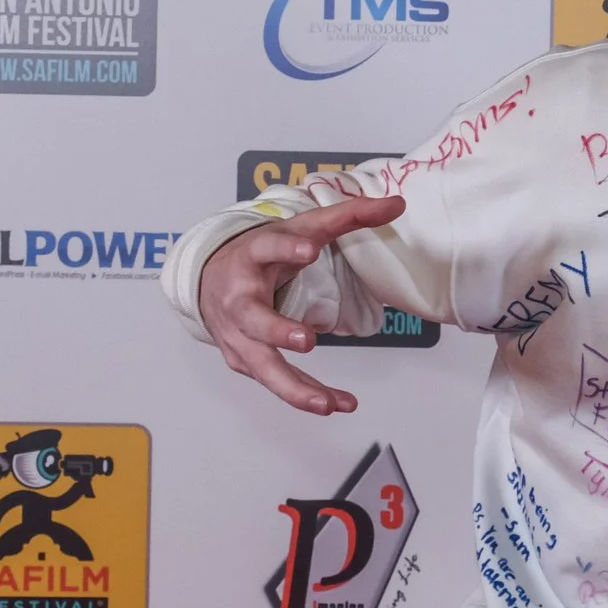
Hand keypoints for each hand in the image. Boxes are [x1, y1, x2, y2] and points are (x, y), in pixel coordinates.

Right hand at [198, 196, 403, 414]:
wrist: (209, 278)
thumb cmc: (263, 252)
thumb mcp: (300, 228)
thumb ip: (348, 216)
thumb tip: (398, 204)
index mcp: (251, 256)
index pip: (267, 247)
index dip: (285, 247)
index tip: (308, 249)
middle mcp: (238, 298)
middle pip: (252, 317)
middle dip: (277, 330)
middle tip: (306, 341)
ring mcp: (238, 334)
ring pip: (261, 364)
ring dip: (294, 386)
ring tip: (327, 404)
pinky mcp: (243, 359)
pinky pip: (277, 380)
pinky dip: (306, 395)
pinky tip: (337, 404)